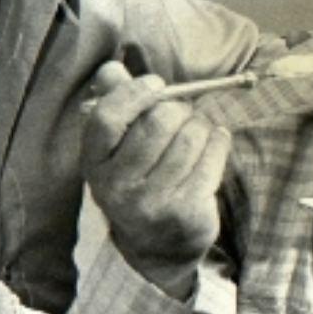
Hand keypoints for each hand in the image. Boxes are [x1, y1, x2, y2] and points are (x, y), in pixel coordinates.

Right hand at [80, 61, 230, 300]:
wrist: (156, 245)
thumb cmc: (138, 178)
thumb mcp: (118, 147)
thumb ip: (115, 104)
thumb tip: (112, 68)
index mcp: (94, 163)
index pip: (108, 118)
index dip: (135, 93)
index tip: (157, 84)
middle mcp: (117, 186)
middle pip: (157, 122)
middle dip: (178, 108)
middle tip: (182, 113)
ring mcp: (151, 203)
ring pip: (190, 137)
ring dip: (200, 125)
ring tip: (197, 132)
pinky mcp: (185, 212)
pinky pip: (213, 156)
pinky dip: (219, 141)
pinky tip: (213, 144)